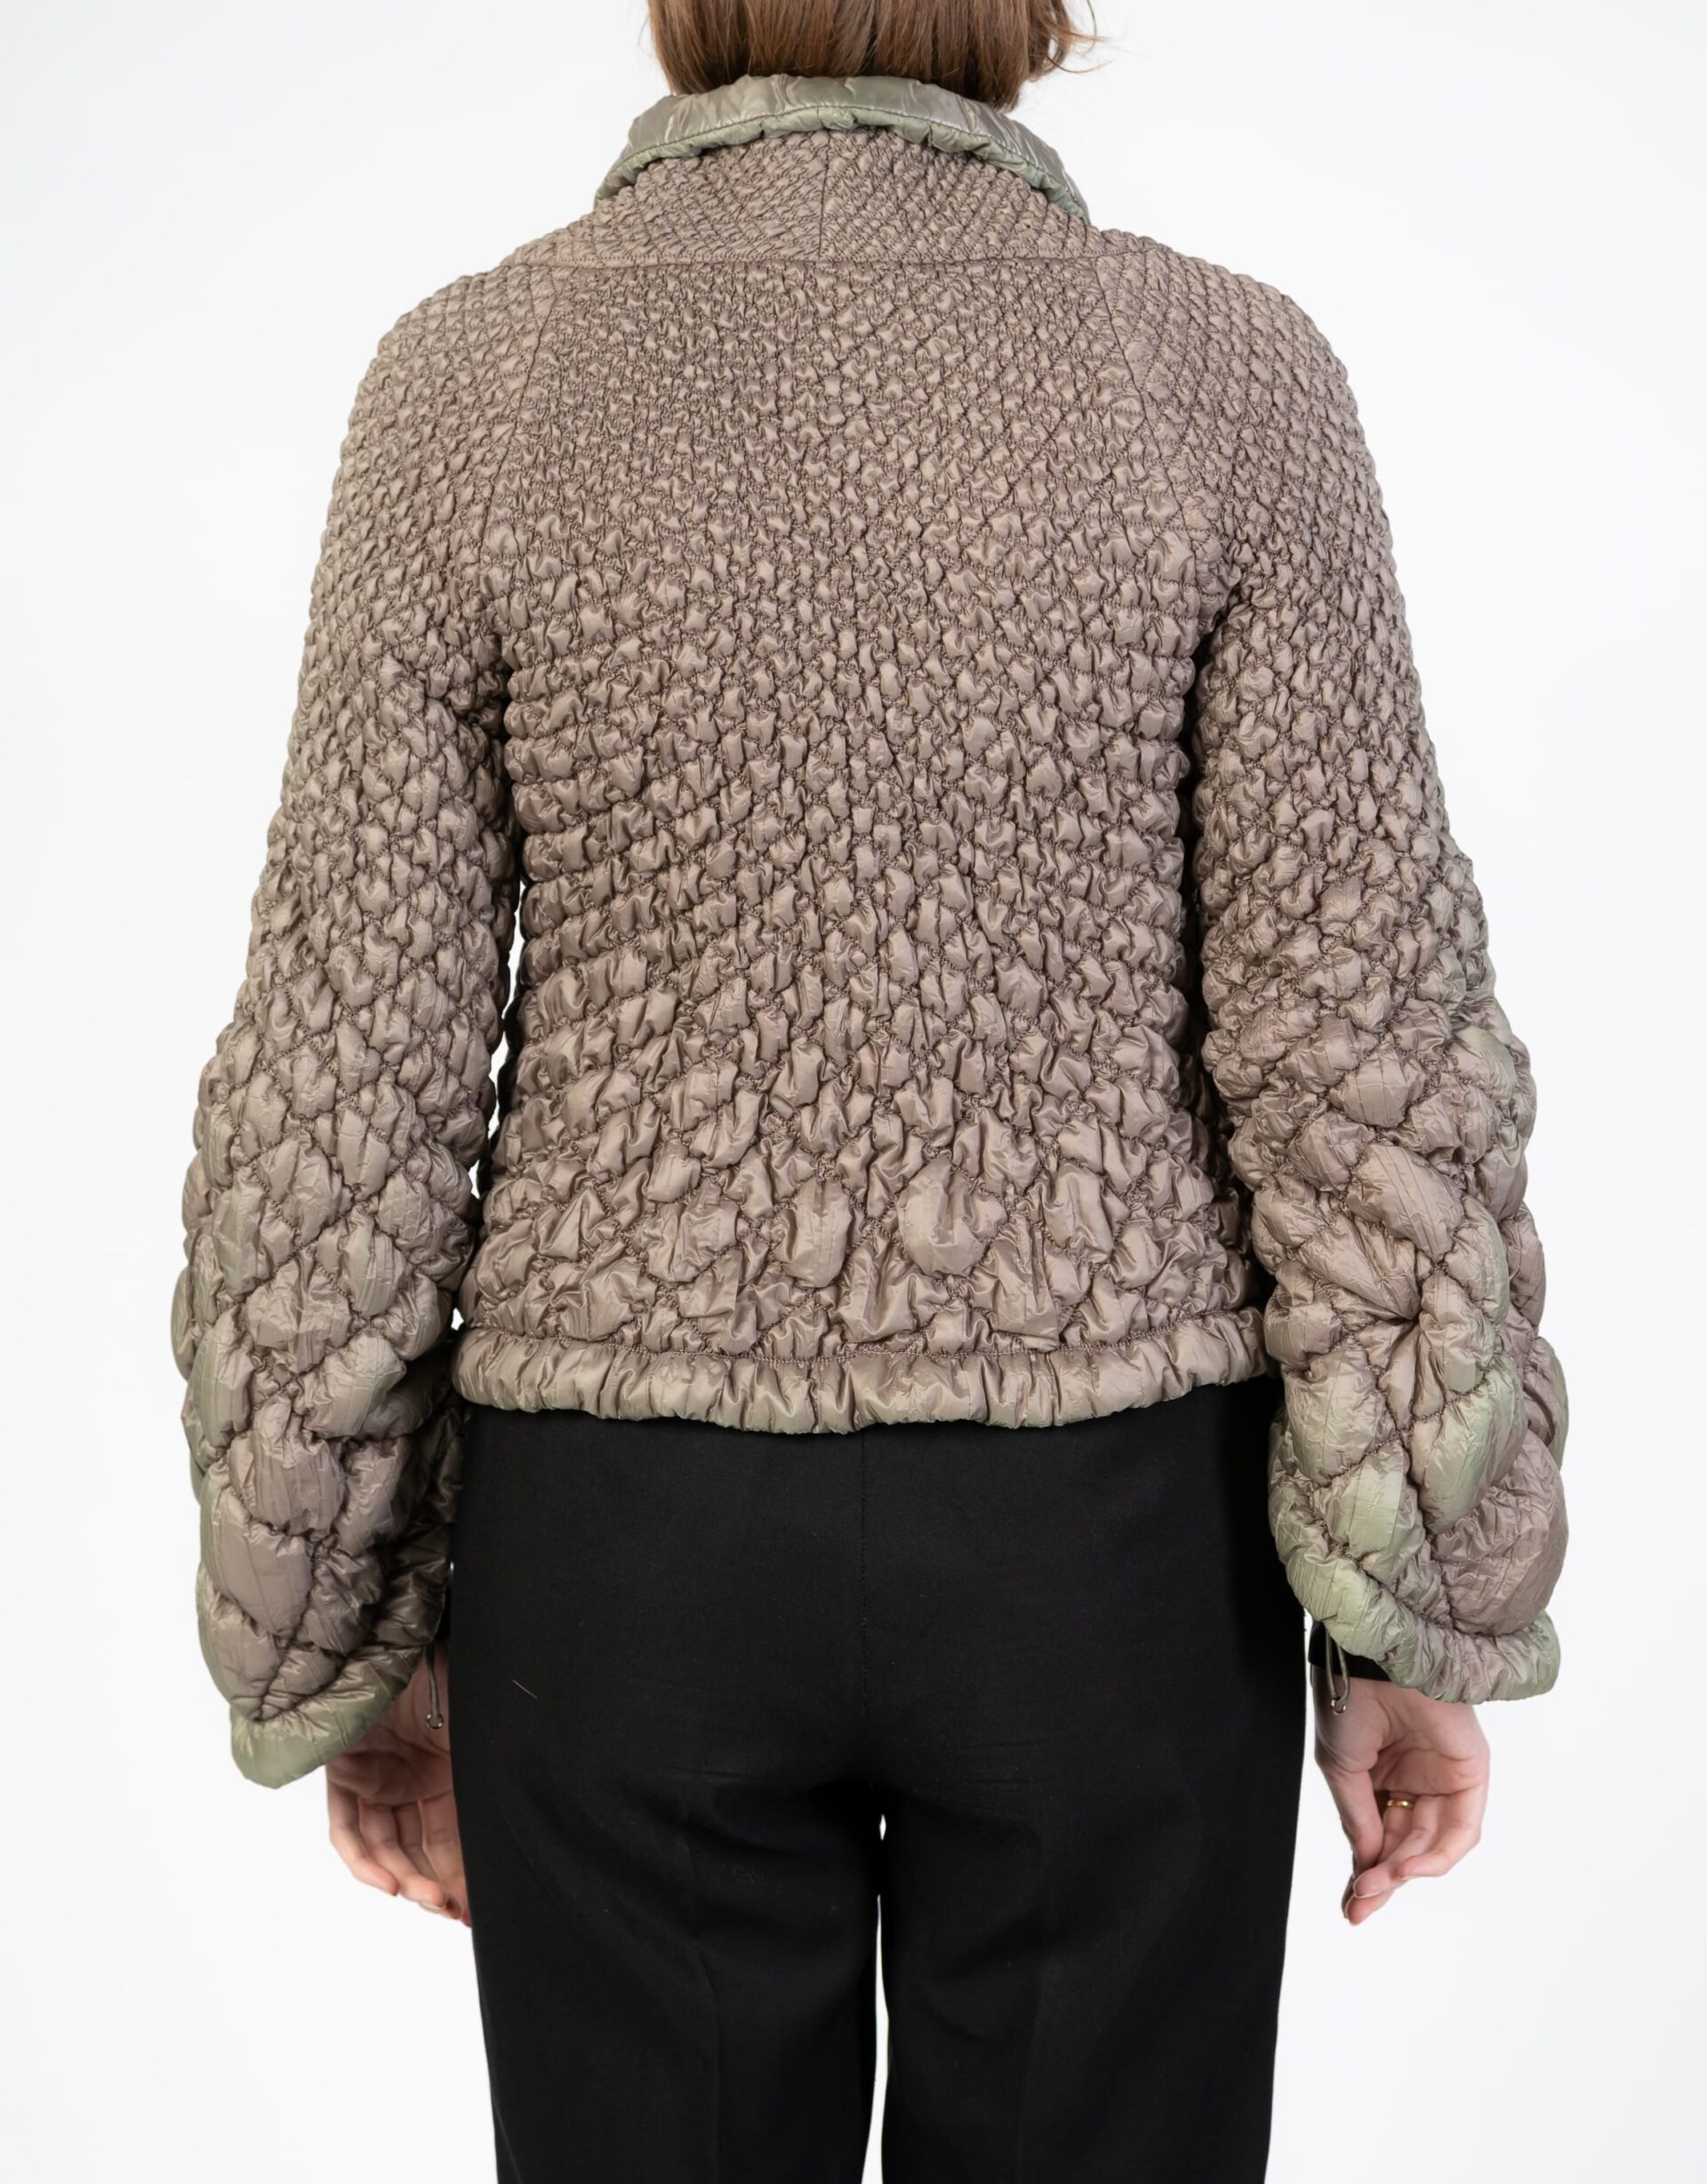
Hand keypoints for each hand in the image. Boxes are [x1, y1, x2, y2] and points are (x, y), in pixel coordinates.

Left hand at [326, 1642, 467, 1925]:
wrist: (397, 1645)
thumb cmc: (447, 1676)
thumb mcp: (482, 1737)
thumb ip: (488, 1782)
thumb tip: (531, 1824)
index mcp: (450, 1770)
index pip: (455, 1835)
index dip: (465, 1874)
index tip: (478, 1908)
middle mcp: (413, 1778)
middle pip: (422, 1848)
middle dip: (439, 1885)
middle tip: (457, 1911)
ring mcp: (377, 1777)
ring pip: (387, 1847)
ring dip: (406, 1879)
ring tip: (429, 1900)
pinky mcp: (344, 1774)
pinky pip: (348, 1831)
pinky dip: (365, 1861)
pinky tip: (390, 1884)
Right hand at [1313, 1668, 1489, 1925]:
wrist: (1375, 1663)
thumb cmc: (1351, 1701)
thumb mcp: (1342, 1770)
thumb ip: (1360, 1820)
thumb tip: (1369, 1866)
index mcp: (1381, 1777)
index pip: (1378, 1837)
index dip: (1365, 1873)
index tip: (1351, 1906)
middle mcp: (1415, 1782)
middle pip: (1405, 1848)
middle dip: (1383, 1880)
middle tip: (1360, 1905)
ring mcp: (1444, 1780)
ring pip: (1430, 1845)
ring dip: (1403, 1871)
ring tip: (1375, 1885)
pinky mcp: (1470, 1776)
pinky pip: (1460, 1831)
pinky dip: (1436, 1857)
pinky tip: (1406, 1867)